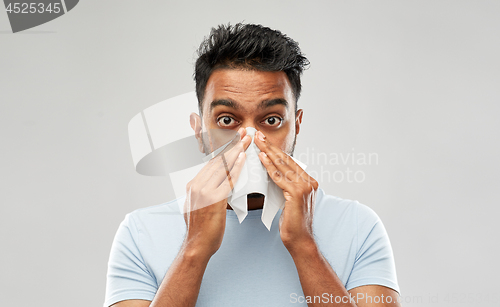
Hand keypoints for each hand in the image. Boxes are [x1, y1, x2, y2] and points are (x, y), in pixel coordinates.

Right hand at [182, 128, 251, 258]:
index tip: (233, 140)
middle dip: (231, 145)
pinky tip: (243, 157)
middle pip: (217, 160)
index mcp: (193, 185)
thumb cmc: (202, 230)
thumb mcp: (197, 206)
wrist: (197, 246)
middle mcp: (196, 184)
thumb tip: (210, 186)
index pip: (211, 163)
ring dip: (236, 151)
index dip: (224, 150)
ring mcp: (203, 191)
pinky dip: (235, 167)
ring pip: (222, 166)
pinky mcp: (213, 199)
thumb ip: (204, 193)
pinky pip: (227, 179)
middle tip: (242, 133)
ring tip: (246, 140)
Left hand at [254, 130, 318, 252]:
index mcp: (309, 182)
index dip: (276, 150)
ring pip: (282, 166)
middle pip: (286, 160)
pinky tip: (262, 158)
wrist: (299, 240)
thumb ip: (285, 185)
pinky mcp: (298, 193)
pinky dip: (270, 167)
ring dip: (268, 152)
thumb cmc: (292, 222)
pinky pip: (280, 177)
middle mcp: (309, 182)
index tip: (264, 141)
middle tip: (258, 135)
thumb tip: (272, 172)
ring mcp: (305, 187)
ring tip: (257, 142)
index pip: (289, 162)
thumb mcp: (288, 199)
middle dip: (270, 146)